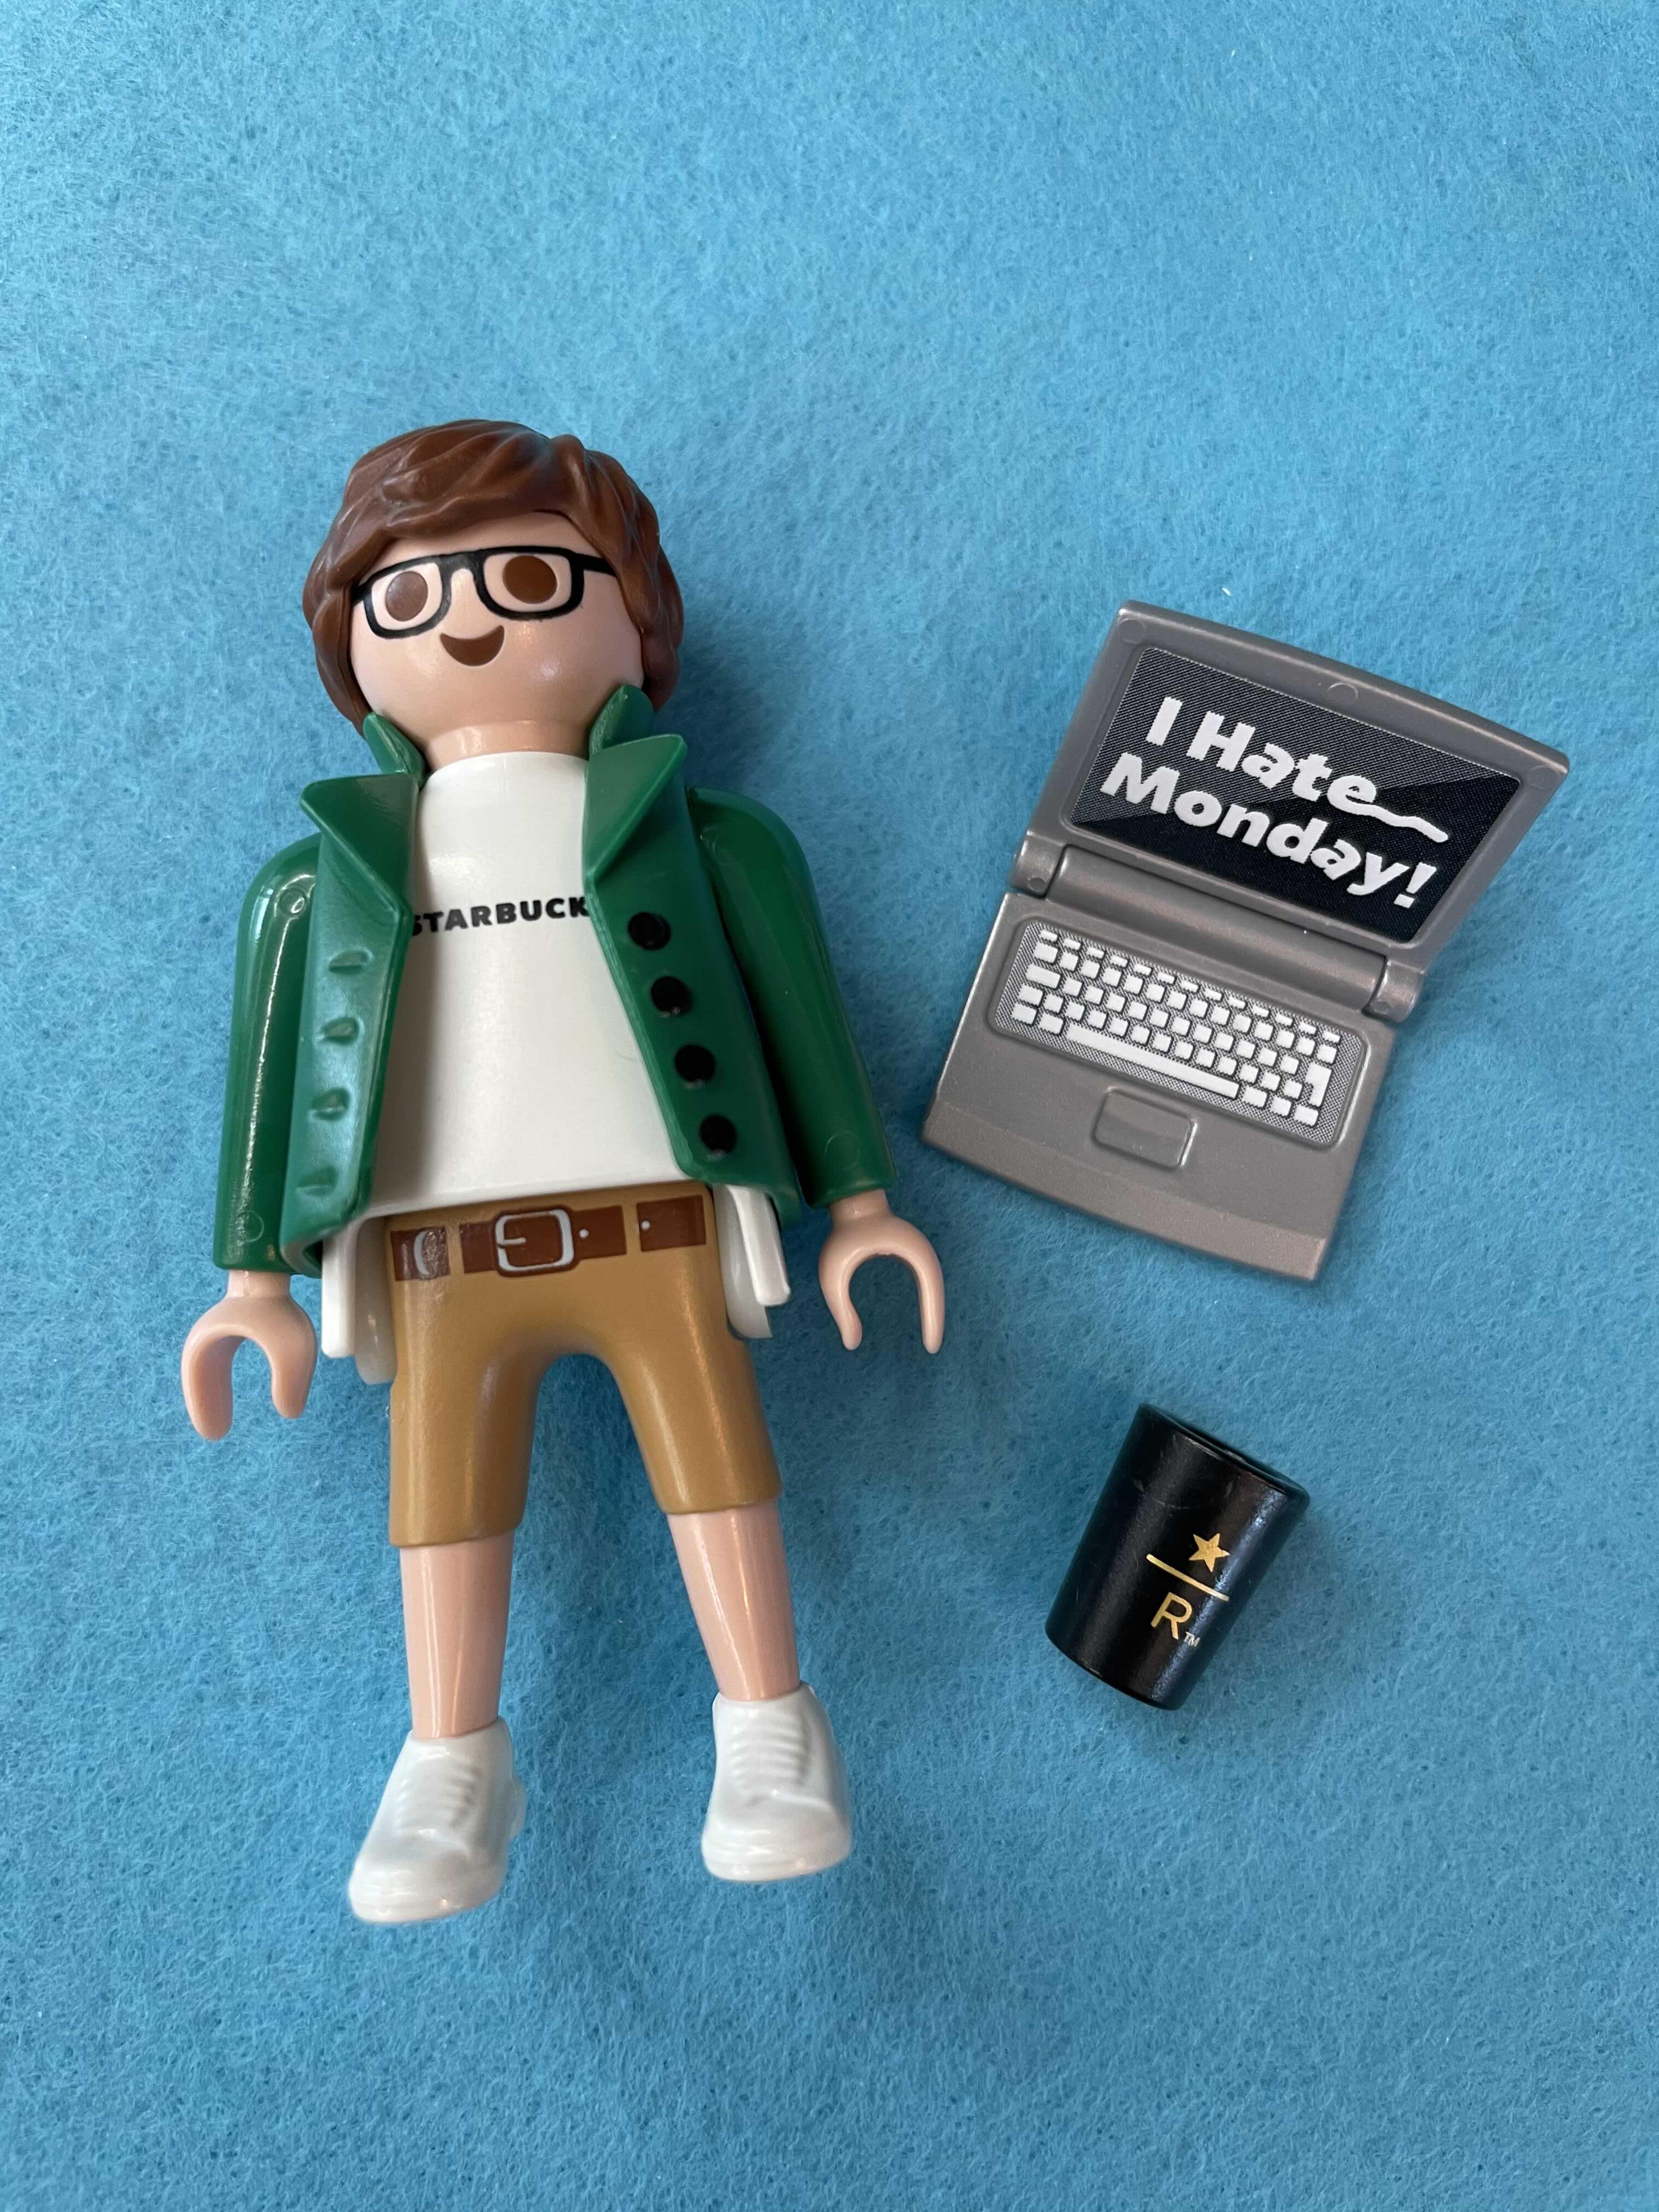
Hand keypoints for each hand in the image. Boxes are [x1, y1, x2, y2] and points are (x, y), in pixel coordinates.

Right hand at [181, 1271, 316, 1439]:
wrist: (276, 1270)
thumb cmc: (279, 1309)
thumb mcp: (291, 1350)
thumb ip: (291, 1382)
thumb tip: (290, 1413)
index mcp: (209, 1341)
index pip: (198, 1380)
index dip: (202, 1406)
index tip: (212, 1432)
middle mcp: (210, 1336)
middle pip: (200, 1378)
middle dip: (205, 1405)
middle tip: (215, 1434)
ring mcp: (221, 1331)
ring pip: (210, 1372)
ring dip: (213, 1396)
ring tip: (220, 1426)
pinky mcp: (235, 1328)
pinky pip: (221, 1363)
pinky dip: (221, 1384)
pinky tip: (229, 1401)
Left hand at [817, 1191, 944, 1353]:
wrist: (851, 1202)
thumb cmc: (842, 1236)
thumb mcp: (834, 1276)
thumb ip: (841, 1310)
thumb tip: (852, 1344)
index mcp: (912, 1254)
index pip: (932, 1292)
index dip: (934, 1320)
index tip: (931, 1346)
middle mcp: (922, 1252)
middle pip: (937, 1291)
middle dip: (936, 1320)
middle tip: (932, 1348)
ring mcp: (919, 1251)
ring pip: (933, 1286)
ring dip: (933, 1310)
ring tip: (930, 1337)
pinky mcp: (912, 1253)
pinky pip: (925, 1280)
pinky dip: (927, 1299)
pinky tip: (924, 1315)